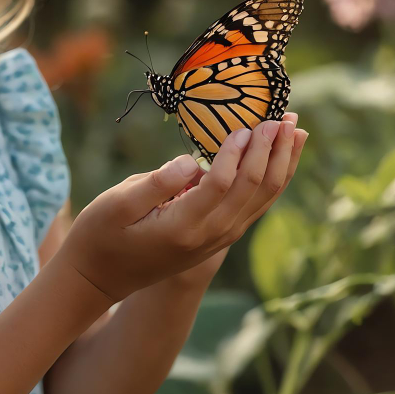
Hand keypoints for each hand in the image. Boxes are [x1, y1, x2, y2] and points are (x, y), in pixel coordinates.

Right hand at [57, 112, 308, 304]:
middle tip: (282, 116)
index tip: (242, 125)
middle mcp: (208, 236)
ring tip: (294, 128)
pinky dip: (273, 179)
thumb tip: (191, 162)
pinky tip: (281, 158)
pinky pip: (255, 205)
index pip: (221, 185)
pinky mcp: (219, 236)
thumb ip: (155, 183)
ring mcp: (217, 239)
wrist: (100, 277)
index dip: (234, 153)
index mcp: (182, 226)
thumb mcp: (116, 204)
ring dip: (281, 162)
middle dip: (269, 150)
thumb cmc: (101, 234)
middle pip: (251, 190)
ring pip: (262, 199)